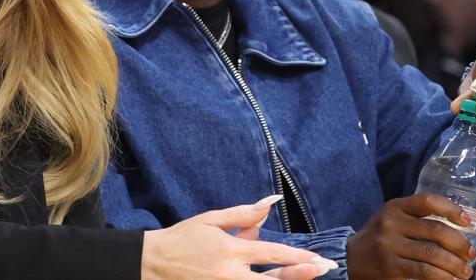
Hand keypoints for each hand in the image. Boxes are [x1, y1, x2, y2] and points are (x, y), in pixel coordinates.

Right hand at [142, 197, 336, 279]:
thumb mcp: (212, 220)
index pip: (272, 254)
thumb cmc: (183, 238)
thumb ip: (243, 214)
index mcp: (231, 250)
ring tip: (306, 278)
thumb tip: (270, 202)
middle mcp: (230, 274)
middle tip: (323, 270)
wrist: (152, 263)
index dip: (298, 258)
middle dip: (300, 275)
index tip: (319, 259)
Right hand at [346, 195, 475, 279]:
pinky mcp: (390, 266)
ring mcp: (390, 245)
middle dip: (459, 244)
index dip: (451, 209)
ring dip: (455, 265)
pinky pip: (423, 271)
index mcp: (395, 207)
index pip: (428, 201)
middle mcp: (392, 223)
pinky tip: (451, 279)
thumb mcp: (391, 218)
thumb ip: (415, 217)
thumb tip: (457, 229)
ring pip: (432, 254)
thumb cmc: (378, 237)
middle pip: (435, 230)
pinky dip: (442, 277)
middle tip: (471, 254)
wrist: (350, 258)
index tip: (467, 222)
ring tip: (466, 271)